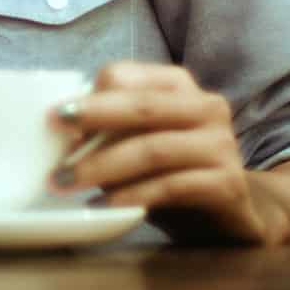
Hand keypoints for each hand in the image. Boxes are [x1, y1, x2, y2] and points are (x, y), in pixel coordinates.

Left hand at [50, 61, 289, 243]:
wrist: (234, 213)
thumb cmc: (175, 171)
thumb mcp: (141, 142)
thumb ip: (112, 130)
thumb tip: (62, 134)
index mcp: (179, 85)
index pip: (126, 75)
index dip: (90, 96)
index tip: (56, 119)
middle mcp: (206, 107)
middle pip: (142, 106)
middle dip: (93, 120)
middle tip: (56, 140)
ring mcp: (221, 145)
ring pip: (154, 148)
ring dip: (103, 166)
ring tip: (67, 182)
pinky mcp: (228, 183)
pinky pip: (172, 186)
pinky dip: (132, 194)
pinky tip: (104, 205)